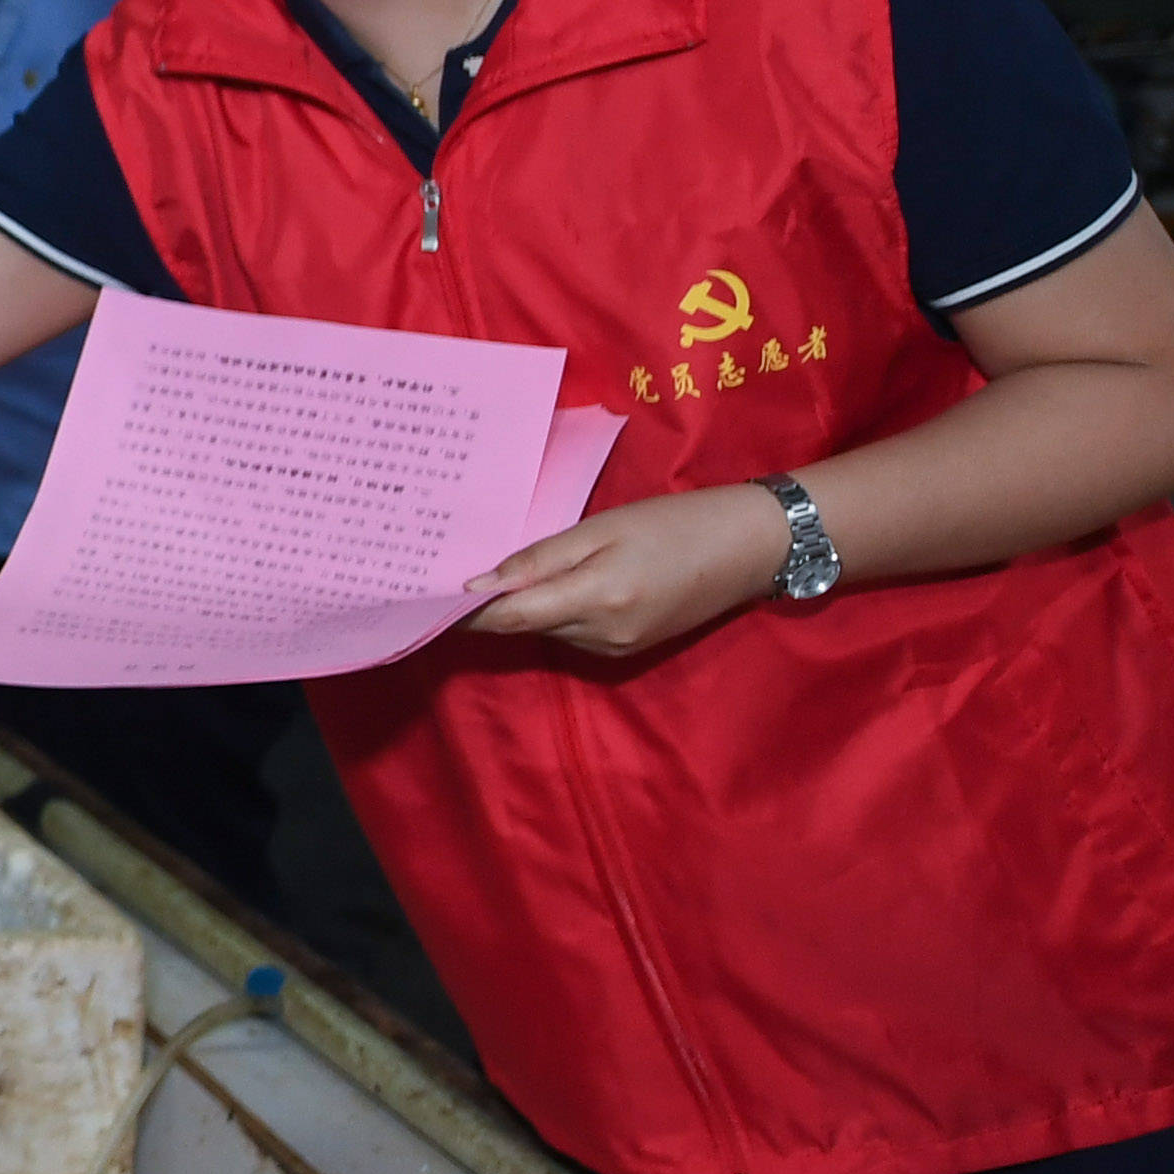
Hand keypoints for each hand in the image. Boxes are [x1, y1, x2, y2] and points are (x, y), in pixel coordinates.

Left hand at [462, 483, 791, 658]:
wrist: (751, 549)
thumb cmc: (677, 524)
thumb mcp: (604, 528)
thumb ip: (541, 558)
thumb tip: (479, 584)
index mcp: (594, 600)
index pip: (508, 617)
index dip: (462, 612)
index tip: (422, 596)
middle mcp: (600, 636)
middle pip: (522, 626)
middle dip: (487, 606)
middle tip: (445, 571)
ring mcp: (615, 649)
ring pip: (546, 630)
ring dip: (523, 607)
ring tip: (498, 570)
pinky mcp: (627, 650)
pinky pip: (572, 632)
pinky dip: (555, 611)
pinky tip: (553, 583)